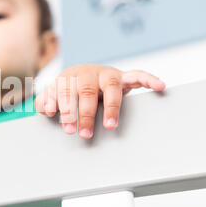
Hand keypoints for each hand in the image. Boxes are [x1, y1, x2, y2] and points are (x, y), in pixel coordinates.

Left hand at [35, 64, 165, 138]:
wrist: (84, 74)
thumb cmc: (69, 89)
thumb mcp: (55, 95)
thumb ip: (46, 101)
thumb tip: (46, 109)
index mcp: (70, 76)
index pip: (65, 91)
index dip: (64, 108)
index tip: (66, 127)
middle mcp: (89, 73)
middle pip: (86, 90)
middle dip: (84, 113)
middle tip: (83, 133)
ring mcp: (107, 74)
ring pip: (111, 86)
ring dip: (111, 106)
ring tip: (109, 125)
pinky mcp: (123, 77)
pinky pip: (138, 75)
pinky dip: (149, 79)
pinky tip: (159, 86)